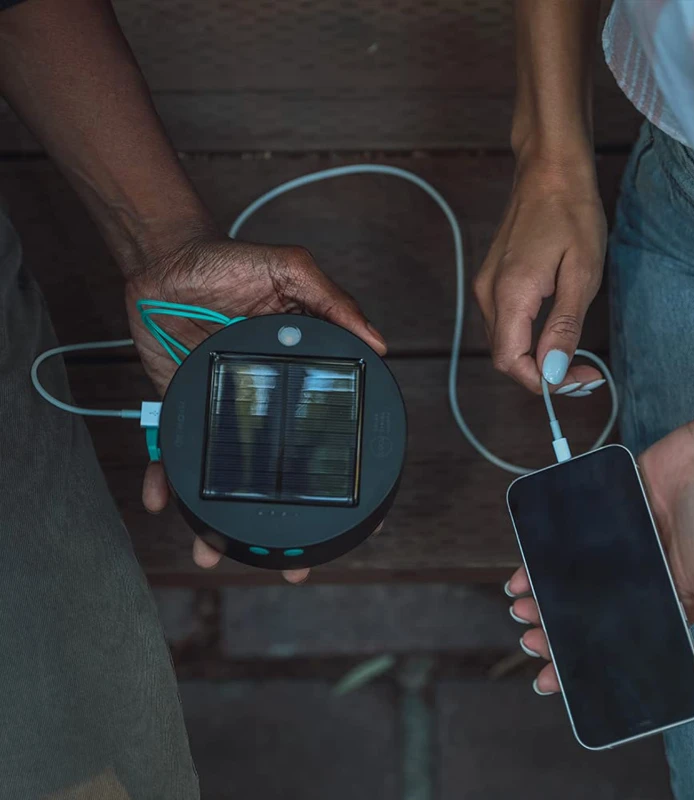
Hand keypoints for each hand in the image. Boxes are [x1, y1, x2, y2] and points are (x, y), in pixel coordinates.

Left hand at [126, 234, 387, 581]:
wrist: (164, 259)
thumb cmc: (229, 262)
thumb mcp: (288, 270)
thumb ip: (332, 299)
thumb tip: (379, 343)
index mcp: (299, 373)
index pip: (328, 430)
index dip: (344, 475)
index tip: (358, 521)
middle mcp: (266, 399)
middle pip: (279, 469)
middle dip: (282, 519)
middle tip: (293, 562)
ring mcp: (224, 408)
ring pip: (228, 472)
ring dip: (218, 517)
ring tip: (213, 552)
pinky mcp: (183, 407)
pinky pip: (174, 451)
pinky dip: (166, 478)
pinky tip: (162, 503)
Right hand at [474, 162, 606, 392]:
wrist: (549, 169)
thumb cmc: (572, 212)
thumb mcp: (582, 273)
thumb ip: (563, 327)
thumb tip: (551, 371)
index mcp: (511, 294)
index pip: (511, 362)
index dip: (544, 382)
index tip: (581, 379)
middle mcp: (489, 294)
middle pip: (506, 357)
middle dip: (544, 375)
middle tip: (584, 373)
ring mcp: (486, 287)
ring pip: (504, 344)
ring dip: (536, 360)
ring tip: (575, 359)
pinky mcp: (491, 281)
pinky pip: (504, 325)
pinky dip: (528, 341)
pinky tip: (554, 335)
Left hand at [507, 421, 693, 712]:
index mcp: (668, 606)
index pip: (620, 645)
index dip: (587, 664)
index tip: (555, 681)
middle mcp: (639, 582)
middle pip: (588, 616)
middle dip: (556, 633)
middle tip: (530, 641)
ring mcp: (618, 551)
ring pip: (571, 583)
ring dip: (543, 597)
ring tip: (520, 607)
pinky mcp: (603, 521)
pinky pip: (566, 545)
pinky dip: (543, 560)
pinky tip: (523, 571)